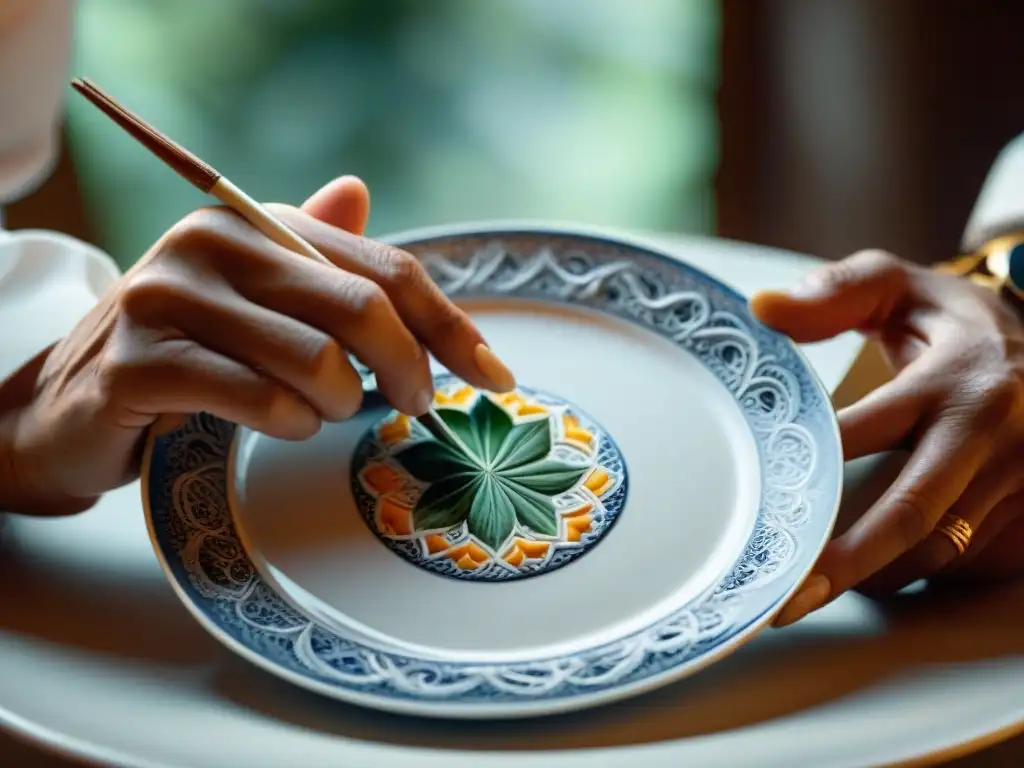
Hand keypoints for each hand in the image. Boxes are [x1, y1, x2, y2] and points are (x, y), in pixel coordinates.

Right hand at [0, 176, 514, 515]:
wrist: (73, 403)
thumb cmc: (189, 350)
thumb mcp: (254, 295)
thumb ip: (313, 257)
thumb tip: (358, 191)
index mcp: (256, 223)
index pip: (383, 266)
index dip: (448, 323)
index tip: (492, 374)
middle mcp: (212, 243)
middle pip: (361, 307)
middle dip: (409, 368)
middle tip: (418, 405)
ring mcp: (169, 299)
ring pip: (314, 362)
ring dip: (338, 405)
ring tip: (317, 412)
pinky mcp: (140, 362)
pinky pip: (258, 401)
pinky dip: (288, 425)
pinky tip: (278, 425)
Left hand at [750, 250, 1023, 626]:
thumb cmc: (951, 320)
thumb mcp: (899, 286)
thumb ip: (834, 292)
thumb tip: (760, 307)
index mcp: (952, 378)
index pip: (867, 428)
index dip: (812, 462)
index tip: (759, 496)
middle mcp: (990, 434)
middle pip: (911, 510)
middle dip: (846, 559)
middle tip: (787, 596)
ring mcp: (1017, 478)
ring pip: (938, 547)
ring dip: (874, 574)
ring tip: (807, 593)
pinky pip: (966, 556)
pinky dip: (913, 569)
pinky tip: (865, 575)